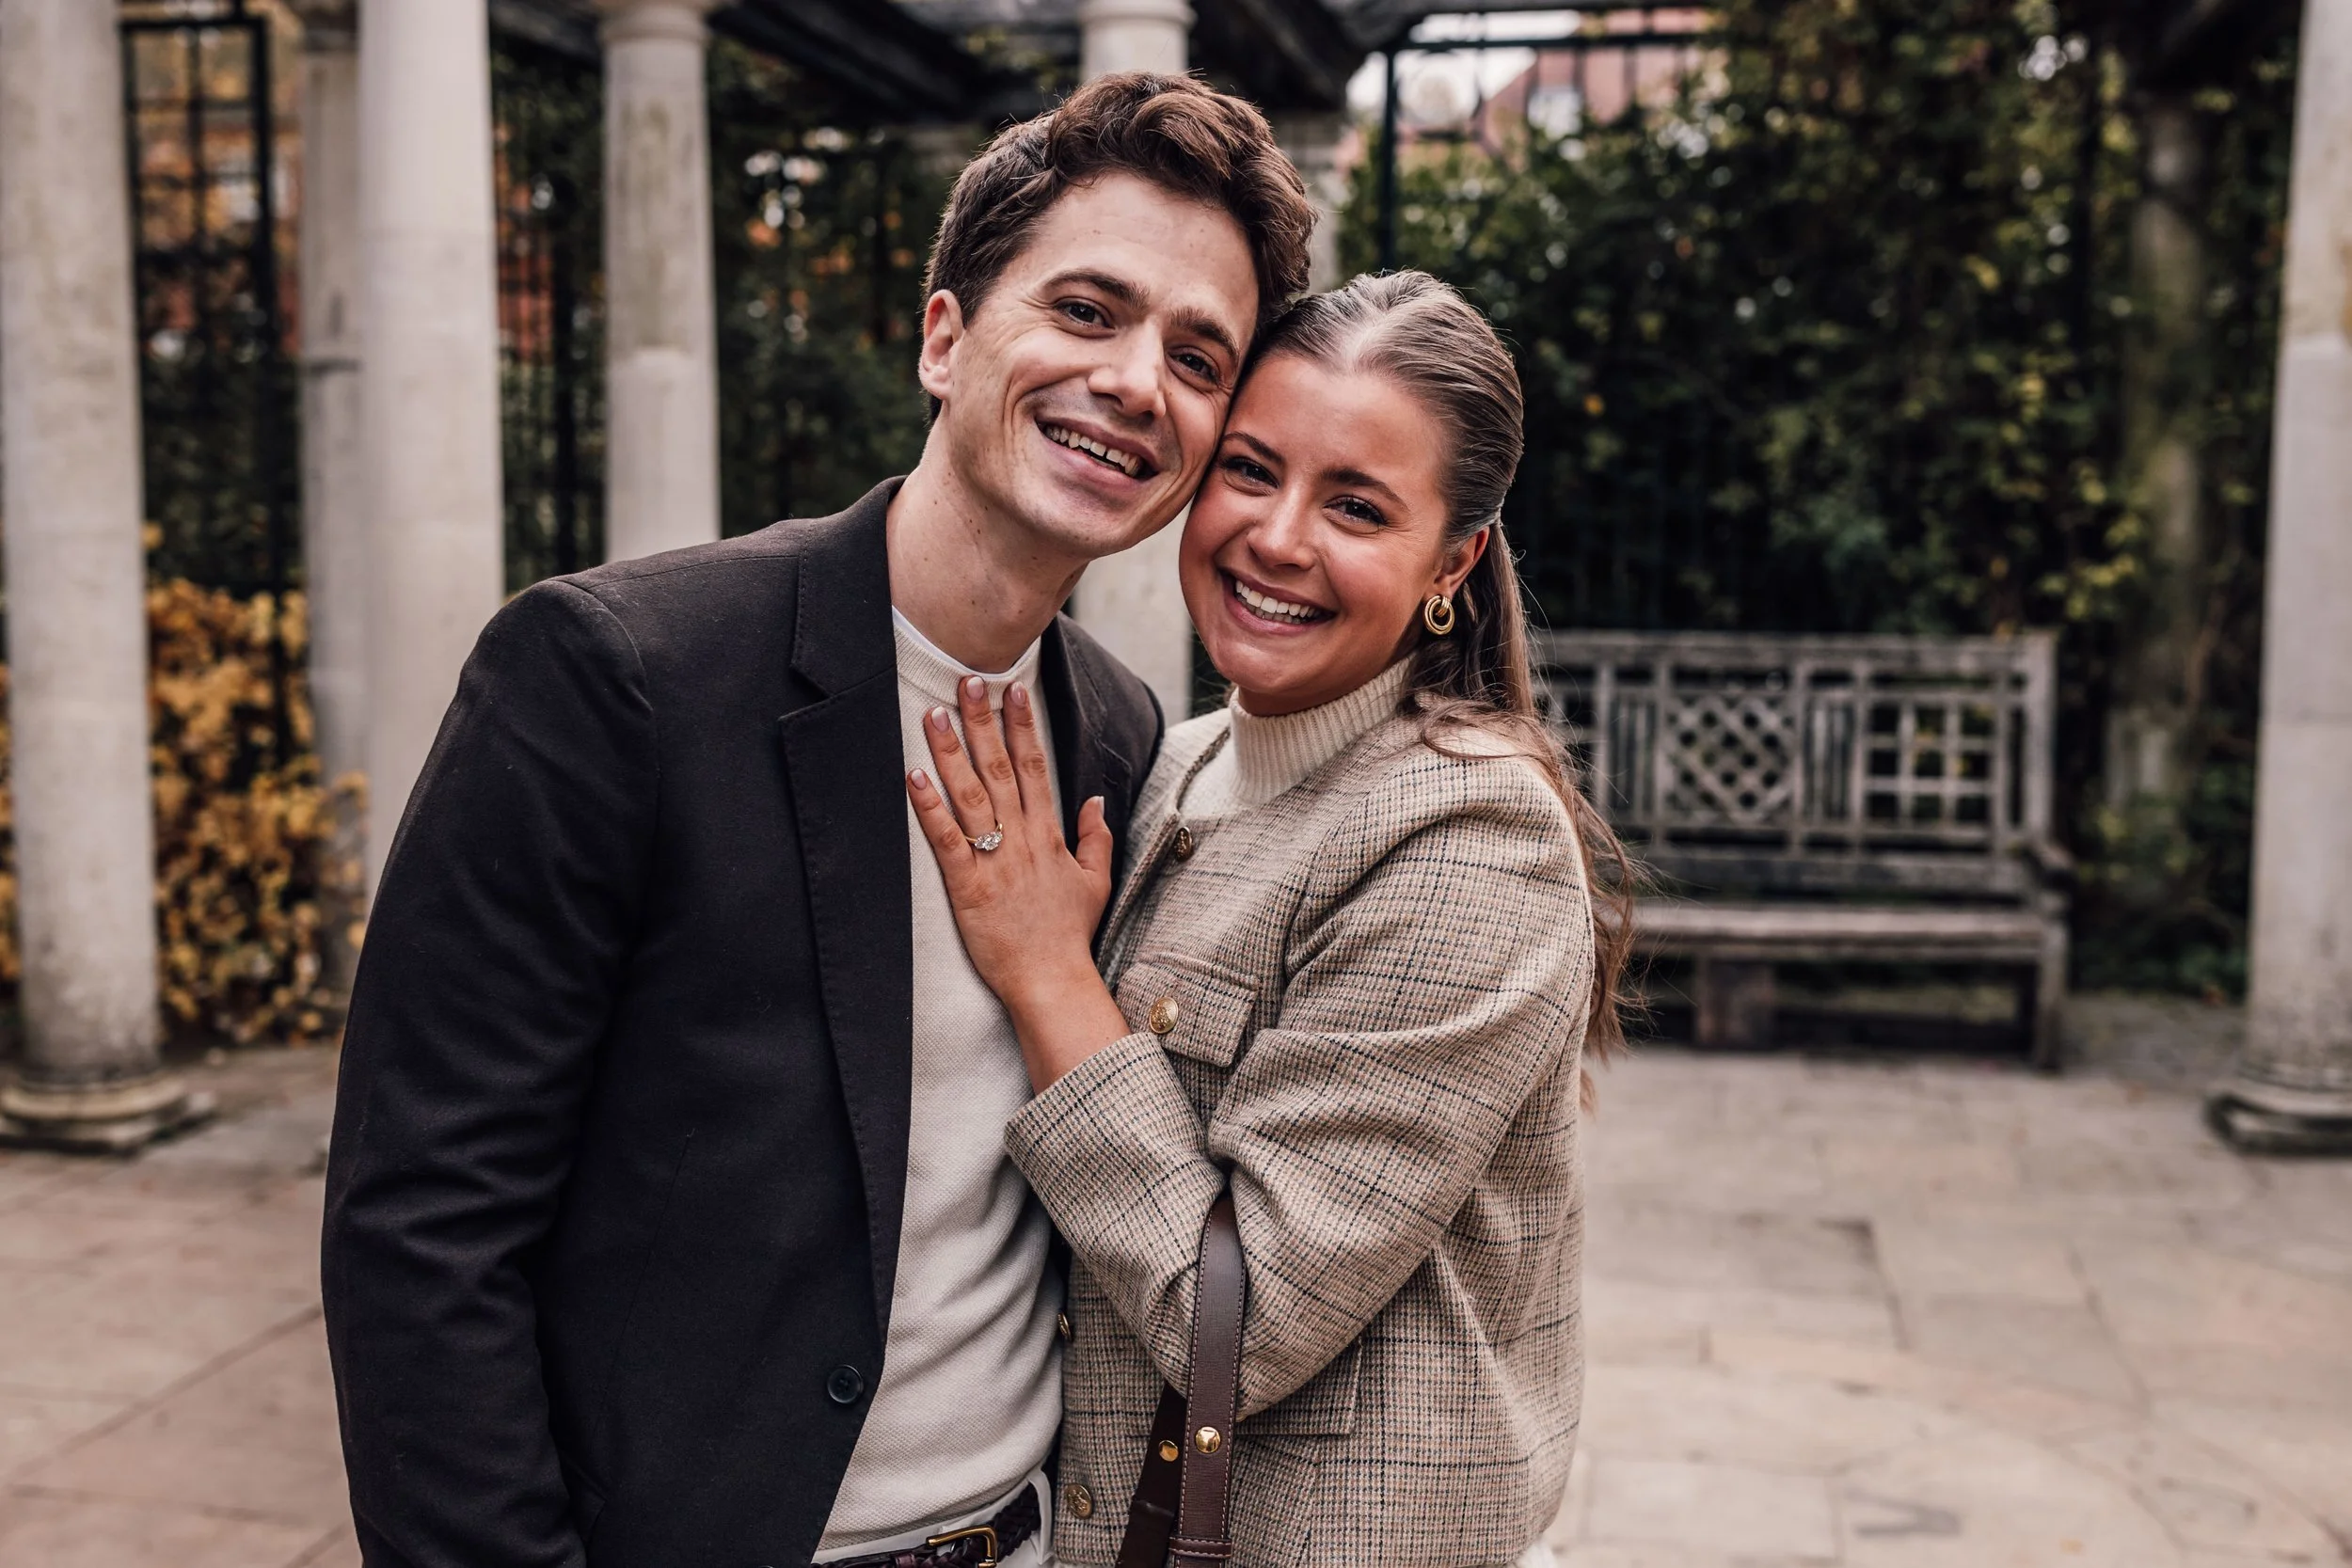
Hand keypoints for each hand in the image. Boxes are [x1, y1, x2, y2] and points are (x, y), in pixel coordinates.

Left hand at [906, 676, 1130, 1087]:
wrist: (1052, 980)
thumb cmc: (1068, 936)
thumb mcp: (1094, 883)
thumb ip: (1095, 838)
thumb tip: (1093, 801)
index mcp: (1049, 835)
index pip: (1035, 767)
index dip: (1023, 725)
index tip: (1015, 688)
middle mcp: (1021, 838)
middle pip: (999, 767)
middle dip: (983, 721)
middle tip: (968, 679)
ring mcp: (994, 860)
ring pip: (970, 794)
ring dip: (950, 751)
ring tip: (934, 713)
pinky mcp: (968, 886)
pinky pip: (946, 838)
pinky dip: (929, 806)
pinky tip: (913, 776)